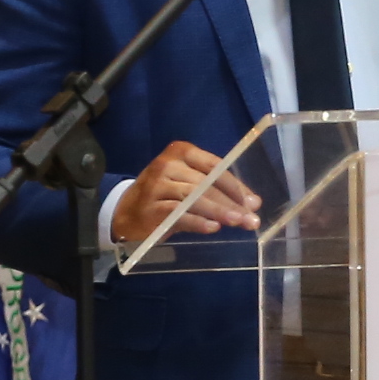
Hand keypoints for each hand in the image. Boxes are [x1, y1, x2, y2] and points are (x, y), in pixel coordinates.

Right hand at [113, 140, 259, 241]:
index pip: (215, 167)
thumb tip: (251, 203)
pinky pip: (179, 214)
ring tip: (238, 223)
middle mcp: (167, 164)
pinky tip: (213, 228)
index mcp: (180, 151)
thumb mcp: (186, 184)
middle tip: (251, 219)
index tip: (253, 202)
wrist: (125, 213)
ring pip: (194, 198)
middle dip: (232, 202)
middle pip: (206, 183)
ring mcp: (156, 185)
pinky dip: (198, 221)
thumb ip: (214, 190)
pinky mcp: (150, 208)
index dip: (236, 186)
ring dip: (219, 212)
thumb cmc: (164, 197)